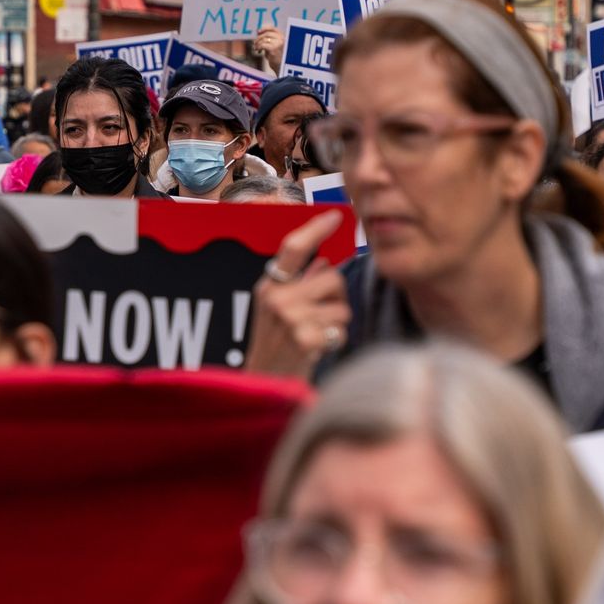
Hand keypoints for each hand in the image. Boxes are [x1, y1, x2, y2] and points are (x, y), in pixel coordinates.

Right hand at [247, 211, 349, 378]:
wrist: (262, 387)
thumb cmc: (275, 348)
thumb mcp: (278, 312)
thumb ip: (299, 284)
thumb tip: (325, 261)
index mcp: (268, 286)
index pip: (293, 247)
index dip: (316, 228)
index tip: (336, 215)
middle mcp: (276, 298)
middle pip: (332, 277)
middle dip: (338, 295)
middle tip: (324, 314)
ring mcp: (290, 318)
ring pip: (341, 304)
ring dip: (337, 321)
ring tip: (317, 335)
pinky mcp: (305, 339)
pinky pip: (340, 328)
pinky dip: (335, 340)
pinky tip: (317, 350)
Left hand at [254, 27, 285, 72]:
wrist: (283, 69)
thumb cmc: (279, 60)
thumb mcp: (276, 47)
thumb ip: (270, 40)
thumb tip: (259, 34)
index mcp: (284, 37)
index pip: (273, 28)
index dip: (264, 29)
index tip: (258, 31)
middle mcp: (282, 39)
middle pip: (267, 34)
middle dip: (259, 38)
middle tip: (255, 43)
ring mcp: (279, 44)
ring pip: (264, 39)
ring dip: (258, 43)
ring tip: (256, 48)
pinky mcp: (274, 49)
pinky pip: (263, 45)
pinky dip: (258, 47)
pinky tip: (258, 50)